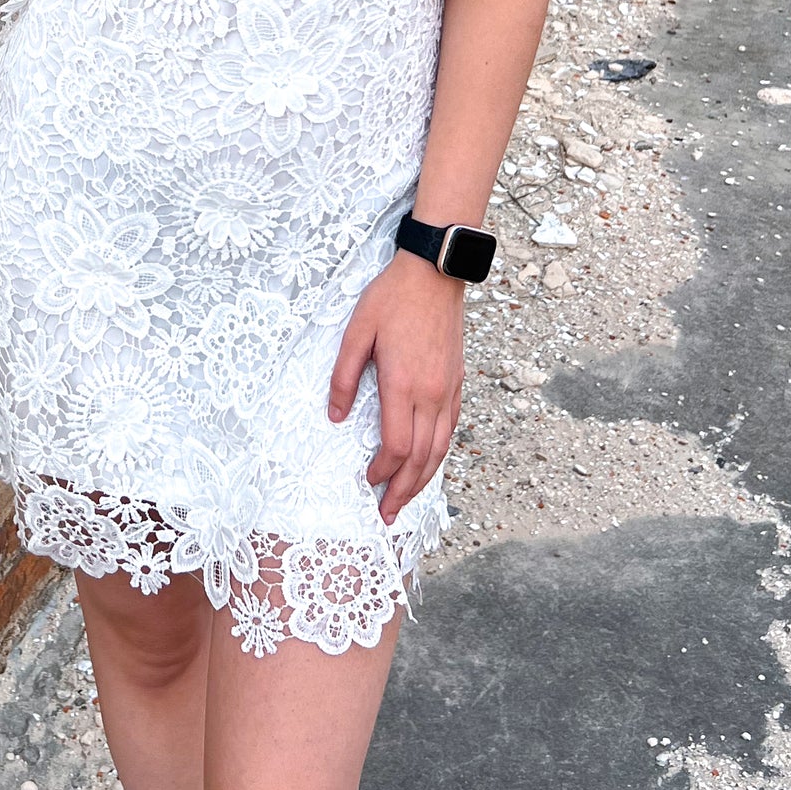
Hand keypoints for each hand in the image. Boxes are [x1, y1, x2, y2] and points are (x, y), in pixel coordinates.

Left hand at [326, 251, 465, 525]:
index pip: (397, 445)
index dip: (383, 471)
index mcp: (404, 383)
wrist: (435, 273)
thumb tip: (334, 417)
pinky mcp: (456, 382)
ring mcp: (447, 389)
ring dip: (424, 481)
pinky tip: (427, 464)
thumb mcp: (356, 331)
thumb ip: (343, 377)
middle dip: (404, 491)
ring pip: (441, 449)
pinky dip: (439, 455)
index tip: (367, 482)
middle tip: (389, 516)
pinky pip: (450, 429)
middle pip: (422, 458)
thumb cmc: (392, 298)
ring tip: (407, 501)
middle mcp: (431, 393)